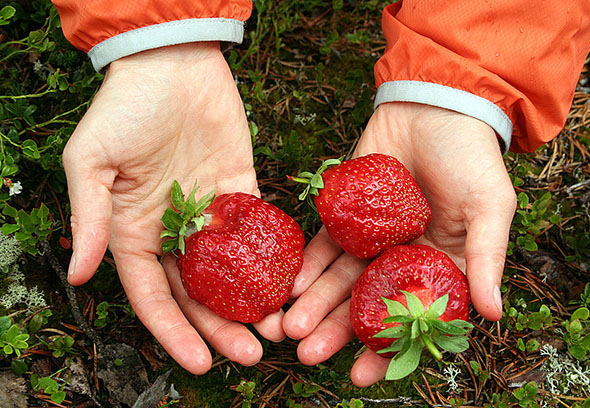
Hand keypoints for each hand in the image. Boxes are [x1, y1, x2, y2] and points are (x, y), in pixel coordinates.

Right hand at [63, 42, 284, 374]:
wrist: (173, 63)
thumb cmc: (124, 107)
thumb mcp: (91, 161)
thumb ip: (89, 217)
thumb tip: (79, 273)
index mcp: (134, 231)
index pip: (154, 295)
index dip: (173, 331)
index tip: (198, 363)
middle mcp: (175, 229)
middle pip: (198, 292)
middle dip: (221, 327)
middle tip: (250, 355)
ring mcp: (210, 212)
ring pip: (232, 271)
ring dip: (251, 302)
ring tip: (275, 331)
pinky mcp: (242, 189)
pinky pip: (259, 231)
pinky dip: (272, 259)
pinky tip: (288, 285)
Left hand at [283, 102, 516, 385]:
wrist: (434, 107)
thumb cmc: (471, 157)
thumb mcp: (490, 207)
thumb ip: (487, 258)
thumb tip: (492, 314)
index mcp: (437, 266)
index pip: (410, 318)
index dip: (386, 348)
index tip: (361, 375)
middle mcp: (399, 259)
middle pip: (365, 304)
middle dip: (336, 331)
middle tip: (306, 353)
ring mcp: (370, 238)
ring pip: (338, 279)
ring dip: (314, 304)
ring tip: (289, 327)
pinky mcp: (345, 214)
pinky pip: (323, 244)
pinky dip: (307, 264)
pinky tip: (289, 285)